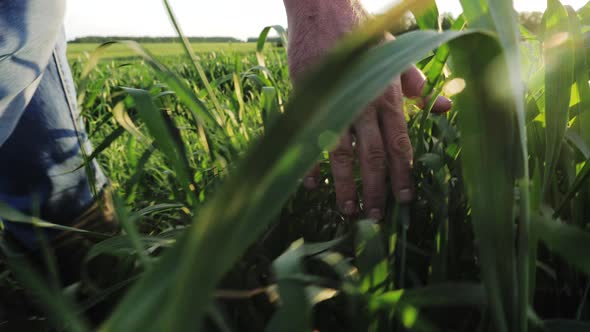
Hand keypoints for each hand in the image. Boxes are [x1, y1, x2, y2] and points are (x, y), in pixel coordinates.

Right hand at [283, 0, 450, 219]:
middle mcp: (361, 106)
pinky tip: (311, 186)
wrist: (322, 10)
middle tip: (379, 216)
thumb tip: (444, 105)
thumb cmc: (362, 32)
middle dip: (377, 189)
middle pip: (372, 156)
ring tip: (349, 211)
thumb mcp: (396, 53)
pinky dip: (310, 165)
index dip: (403, 173)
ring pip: (341, 155)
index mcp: (385, 95)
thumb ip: (416, 84)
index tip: (406, 198)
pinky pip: (309, 141)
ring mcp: (333, 106)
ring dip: (345, 186)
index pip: (399, 144)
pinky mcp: (308, 104)